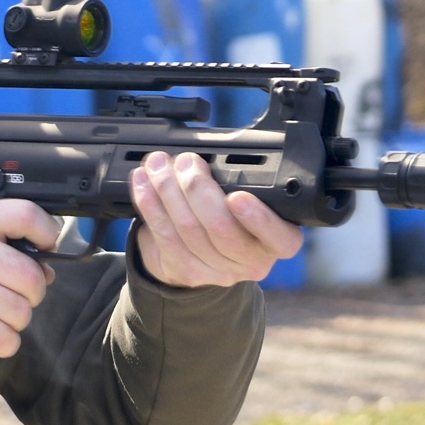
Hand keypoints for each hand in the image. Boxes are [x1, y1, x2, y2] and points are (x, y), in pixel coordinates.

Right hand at [0, 200, 59, 358]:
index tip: (46, 249)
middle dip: (30, 294)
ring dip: (13, 321)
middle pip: (31, 274)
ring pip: (21, 310)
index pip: (25, 214)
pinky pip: (4, 336)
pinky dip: (2, 342)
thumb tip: (45, 267)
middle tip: (12, 297)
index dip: (47, 233)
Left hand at [129, 151, 302, 287]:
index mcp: (277, 240)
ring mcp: (218, 271)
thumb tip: (211, 153)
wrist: (205, 250)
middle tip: (185, 162)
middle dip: (197, 188)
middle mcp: (252, 260)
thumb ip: (242, 180)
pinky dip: (150, 204)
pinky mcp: (187, 270)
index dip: (259, 219)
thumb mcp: (249, 196)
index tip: (237, 196)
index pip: (280, 238)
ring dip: (167, 191)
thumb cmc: (232, 213)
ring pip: (188, 230)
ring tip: (157, 165)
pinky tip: (143, 184)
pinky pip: (165, 236)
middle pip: (222, 228)